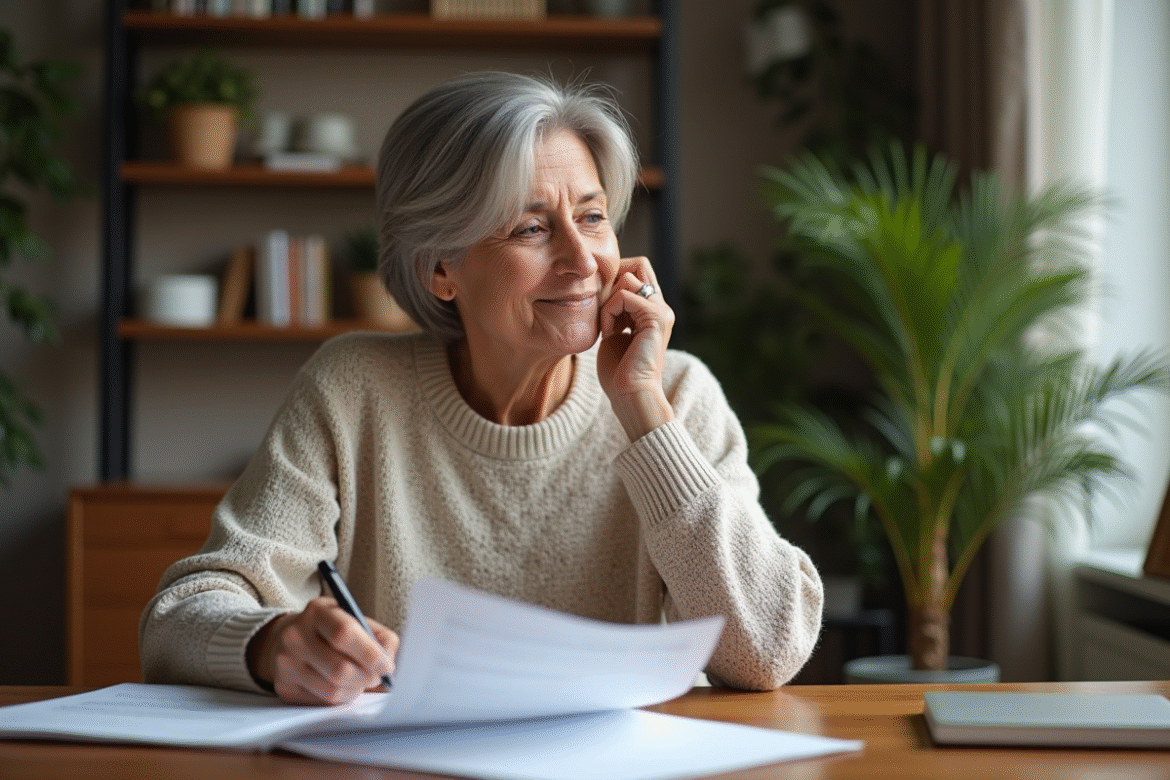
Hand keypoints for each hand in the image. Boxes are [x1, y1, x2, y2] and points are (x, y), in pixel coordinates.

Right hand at [246, 597, 398, 704]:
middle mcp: (296, 635)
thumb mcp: (356, 620)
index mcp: (317, 612)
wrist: (288, 639)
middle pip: (339, 668)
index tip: (386, 666)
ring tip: (360, 680)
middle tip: (376, 677)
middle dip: (366, 677)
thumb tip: (389, 663)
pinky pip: (322, 700)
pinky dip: (341, 697)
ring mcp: (285, 662)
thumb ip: (380, 637)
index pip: (344, 634)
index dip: (370, 654)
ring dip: (355, 689)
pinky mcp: (283, 685)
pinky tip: (343, 686)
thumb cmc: (331, 630)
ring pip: (332, 689)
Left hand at [596, 256, 675, 440]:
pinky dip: (608, 312)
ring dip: (608, 301)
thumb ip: (615, 312)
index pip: (636, 272)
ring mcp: (661, 311)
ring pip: (628, 279)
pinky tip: (608, 334)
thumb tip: (604, 292)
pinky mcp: (656, 317)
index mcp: (653, 311)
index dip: (613, 282)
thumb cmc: (618, 373)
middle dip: (612, 283)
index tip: (600, 310)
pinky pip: (624, 296)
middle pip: (638, 265)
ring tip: (606, 328)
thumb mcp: (614, 334)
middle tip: (602, 313)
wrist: (630, 395)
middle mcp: (661, 307)